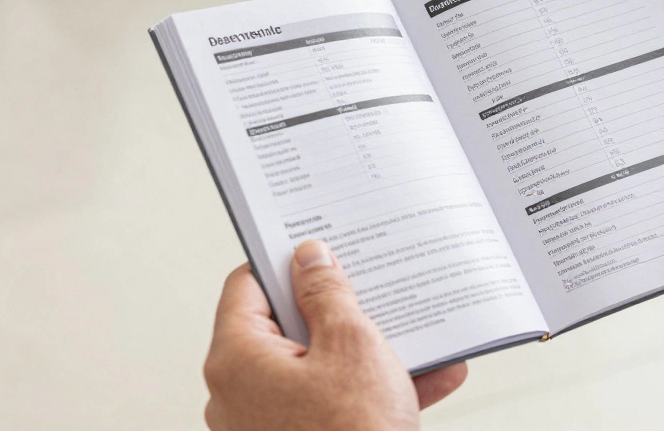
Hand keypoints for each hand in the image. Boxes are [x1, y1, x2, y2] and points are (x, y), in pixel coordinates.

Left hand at [203, 241, 466, 430]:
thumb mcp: (352, 344)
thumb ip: (329, 294)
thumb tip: (311, 259)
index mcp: (237, 359)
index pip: (246, 286)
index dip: (285, 262)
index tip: (319, 250)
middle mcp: (238, 393)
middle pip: (284, 327)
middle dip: (337, 308)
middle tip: (370, 288)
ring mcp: (265, 423)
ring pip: (317, 367)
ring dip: (368, 351)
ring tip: (412, 335)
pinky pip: (333, 403)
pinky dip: (373, 389)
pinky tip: (426, 377)